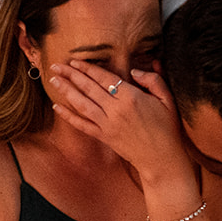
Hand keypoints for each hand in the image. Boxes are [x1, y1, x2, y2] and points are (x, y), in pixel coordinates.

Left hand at [48, 63, 184, 182]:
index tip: (75, 61)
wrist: (162, 159)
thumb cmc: (167, 128)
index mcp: (131, 97)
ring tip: (53, 80)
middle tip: (56, 65)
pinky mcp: (104, 137)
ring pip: (82, 104)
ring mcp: (107, 124)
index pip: (104, 77)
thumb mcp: (168, 99)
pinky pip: (82, 125)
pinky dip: (68, 116)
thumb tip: (135, 70)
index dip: (88, 68)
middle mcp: (115, 109)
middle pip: (88, 88)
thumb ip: (153, 80)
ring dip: (66, 91)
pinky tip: (56, 107)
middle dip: (71, 75)